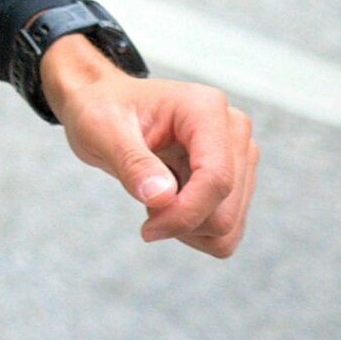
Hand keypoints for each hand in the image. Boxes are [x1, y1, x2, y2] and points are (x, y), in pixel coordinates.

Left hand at [43, 38, 258, 256]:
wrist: (106, 110)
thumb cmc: (102, 110)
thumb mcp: (102, 130)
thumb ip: (133, 163)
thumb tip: (163, 197)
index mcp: (205, 108)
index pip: (216, 178)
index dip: (184, 214)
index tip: (147, 229)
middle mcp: (233, 130)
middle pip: (225, 211)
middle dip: (181, 222)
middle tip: (142, 199)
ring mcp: (238, 156)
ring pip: (228, 226)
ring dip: (186, 227)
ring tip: (154, 194)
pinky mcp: (236, 178)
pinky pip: (225, 231)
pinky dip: (193, 230)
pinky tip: (168, 202)